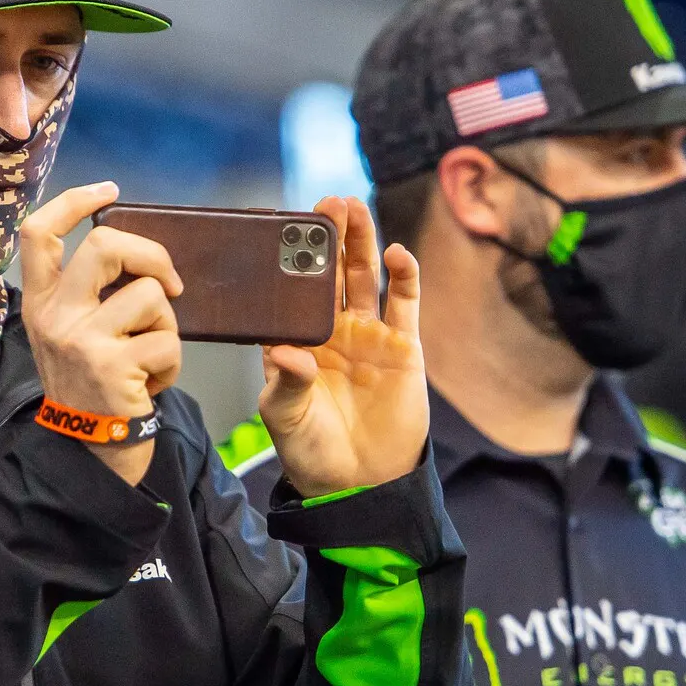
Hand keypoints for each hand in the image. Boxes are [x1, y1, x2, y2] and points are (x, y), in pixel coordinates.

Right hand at [19, 182, 183, 486]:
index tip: (109, 190)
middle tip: (168, 283)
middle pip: (105, 244)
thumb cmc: (93, 387)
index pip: (38, 232)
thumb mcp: (72, 335)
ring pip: (150, 295)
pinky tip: (151, 383)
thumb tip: (138, 253)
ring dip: (167, 325)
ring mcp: (80, 339)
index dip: (73, 200)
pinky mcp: (112, 365)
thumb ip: (90, 295)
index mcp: (40, 302)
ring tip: (151, 356)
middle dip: (152, 255)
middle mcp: (53, 316)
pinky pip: (167, 340)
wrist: (90, 453)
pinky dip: (172, 363)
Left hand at [259, 196, 426, 498]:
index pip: (288, 291)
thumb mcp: (286, 419)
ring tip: (355, 208)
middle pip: (329, 272)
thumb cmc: (312, 452)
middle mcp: (330, 330)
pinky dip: (403, 275)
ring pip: (363, 277)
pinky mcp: (403, 346)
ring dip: (361, 241)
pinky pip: (403, 302)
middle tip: (326, 203)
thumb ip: (287, 383)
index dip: (286, 260)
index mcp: (295, 340)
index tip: (281, 227)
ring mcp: (367, 334)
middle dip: (328, 236)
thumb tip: (284, 352)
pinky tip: (396, 252)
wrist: (361, 483)